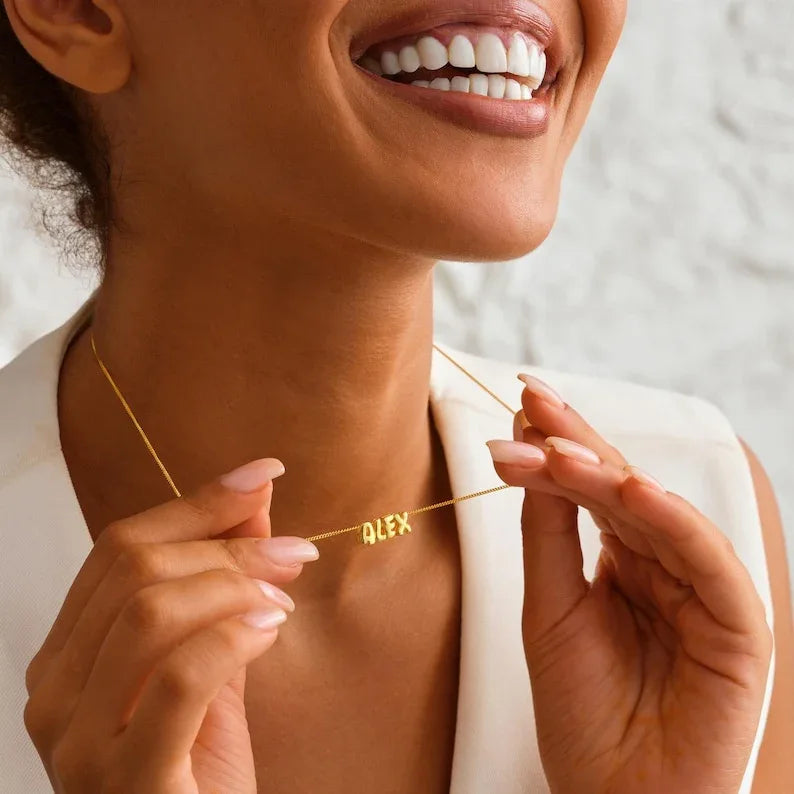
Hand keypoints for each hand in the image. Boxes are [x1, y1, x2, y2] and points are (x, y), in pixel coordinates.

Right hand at [23, 457, 319, 793]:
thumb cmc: (201, 766)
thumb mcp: (213, 657)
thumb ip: (222, 581)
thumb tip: (252, 495)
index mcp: (68, 655)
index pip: (119, 547)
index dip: (197, 503)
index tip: (262, 474)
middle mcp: (55, 694)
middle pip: (135, 571)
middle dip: (228, 545)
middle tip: (293, 551)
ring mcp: (80, 742)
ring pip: (152, 612)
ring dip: (235, 588)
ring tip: (282, 602)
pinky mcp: (126, 783)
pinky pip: (181, 676)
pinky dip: (236, 637)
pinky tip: (272, 631)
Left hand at [487, 375, 772, 793]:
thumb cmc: (581, 710)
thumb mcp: (550, 607)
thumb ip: (548, 534)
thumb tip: (531, 456)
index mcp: (622, 559)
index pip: (590, 487)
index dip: (557, 443)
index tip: (519, 402)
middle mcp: (663, 563)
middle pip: (620, 485)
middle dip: (575, 441)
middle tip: (532, 401)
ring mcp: (699, 587)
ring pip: (655, 511)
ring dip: (604, 473)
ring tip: (552, 445)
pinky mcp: (736, 623)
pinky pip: (704, 557)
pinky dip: (669, 519)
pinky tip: (628, 488)